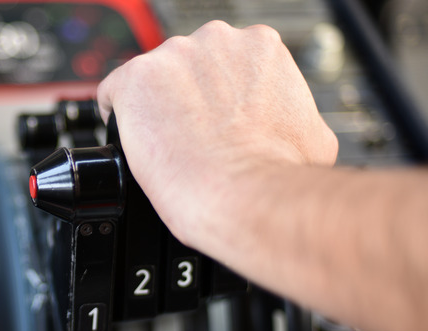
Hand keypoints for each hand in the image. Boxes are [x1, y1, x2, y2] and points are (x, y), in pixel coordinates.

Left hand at [97, 21, 337, 247]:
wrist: (246, 193)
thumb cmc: (276, 172)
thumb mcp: (312, 135)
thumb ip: (293, 116)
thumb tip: (290, 130)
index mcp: (261, 46)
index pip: (223, 63)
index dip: (214, 97)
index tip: (212, 121)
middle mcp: (216, 40)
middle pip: (186, 66)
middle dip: (185, 98)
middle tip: (191, 136)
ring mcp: (173, 56)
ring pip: (151, 79)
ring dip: (154, 108)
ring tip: (167, 145)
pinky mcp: (135, 79)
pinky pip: (115, 94)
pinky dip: (121, 119)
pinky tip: (138, 143)